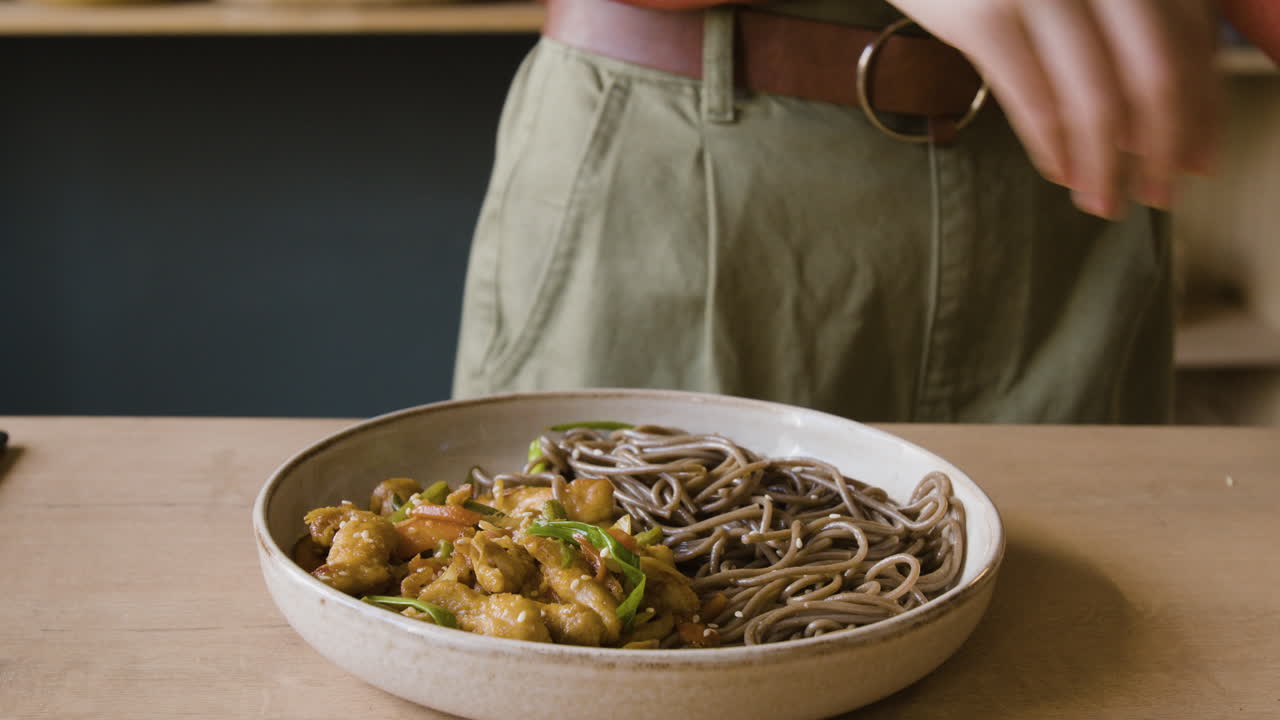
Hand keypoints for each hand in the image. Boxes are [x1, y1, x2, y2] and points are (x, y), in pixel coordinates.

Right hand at [888, 0, 1219, 218]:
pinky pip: (1033, 99)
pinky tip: (1059, 173)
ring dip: (1103, 165)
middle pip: (1155, 75)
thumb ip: (1117, 20)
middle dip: (1161, 149)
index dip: (1203, 108)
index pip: (1190, 37)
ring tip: (1101, 201)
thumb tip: (1159, 115)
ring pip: (1097, 99)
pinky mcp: (983, 15)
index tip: (1197, 160)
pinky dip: (1052, 147)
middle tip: (1154, 196)